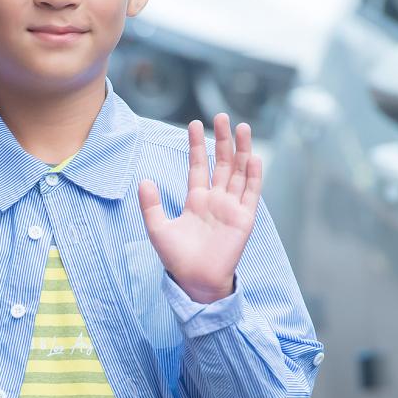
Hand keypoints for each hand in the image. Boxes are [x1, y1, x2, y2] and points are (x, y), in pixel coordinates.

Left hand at [137, 113, 261, 302]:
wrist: (195, 281)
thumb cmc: (176, 259)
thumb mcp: (158, 229)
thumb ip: (151, 205)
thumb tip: (144, 180)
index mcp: (196, 200)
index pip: (198, 166)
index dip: (197, 146)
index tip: (194, 124)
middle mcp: (216, 201)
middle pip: (222, 164)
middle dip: (222, 140)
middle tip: (222, 117)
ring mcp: (231, 208)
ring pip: (239, 173)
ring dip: (241, 151)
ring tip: (242, 127)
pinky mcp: (244, 219)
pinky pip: (251, 193)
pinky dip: (253, 175)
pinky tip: (253, 157)